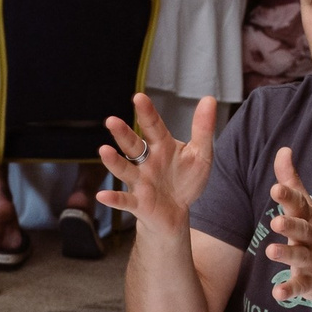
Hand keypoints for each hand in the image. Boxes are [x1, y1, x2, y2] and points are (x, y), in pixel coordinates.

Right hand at [96, 92, 216, 231]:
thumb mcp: (200, 154)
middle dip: (123, 134)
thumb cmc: (185, 180)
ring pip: (124, 169)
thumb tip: (209, 99)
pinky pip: (124, 200)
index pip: (153, 126)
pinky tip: (102, 196)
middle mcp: (146, 161)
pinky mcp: (138, 202)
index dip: (146, 113)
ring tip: (104, 151)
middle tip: (112, 121)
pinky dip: (113, 198)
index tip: (139, 98)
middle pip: (133, 145)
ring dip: (114, 161)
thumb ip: (203, 129)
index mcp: (161, 146)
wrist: (177, 213)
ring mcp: (140, 182)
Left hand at [263, 149, 311, 310]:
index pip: (299, 205)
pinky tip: (277, 294)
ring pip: (299, 257)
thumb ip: (292, 182)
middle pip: (302, 230)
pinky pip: (299, 287)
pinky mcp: (310, 282)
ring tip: (270, 251)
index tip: (276, 188)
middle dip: (290, 225)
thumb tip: (283, 149)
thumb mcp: (309, 209)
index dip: (288, 196)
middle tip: (276, 221)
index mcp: (309, 219)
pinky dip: (289, 291)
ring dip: (286, 254)